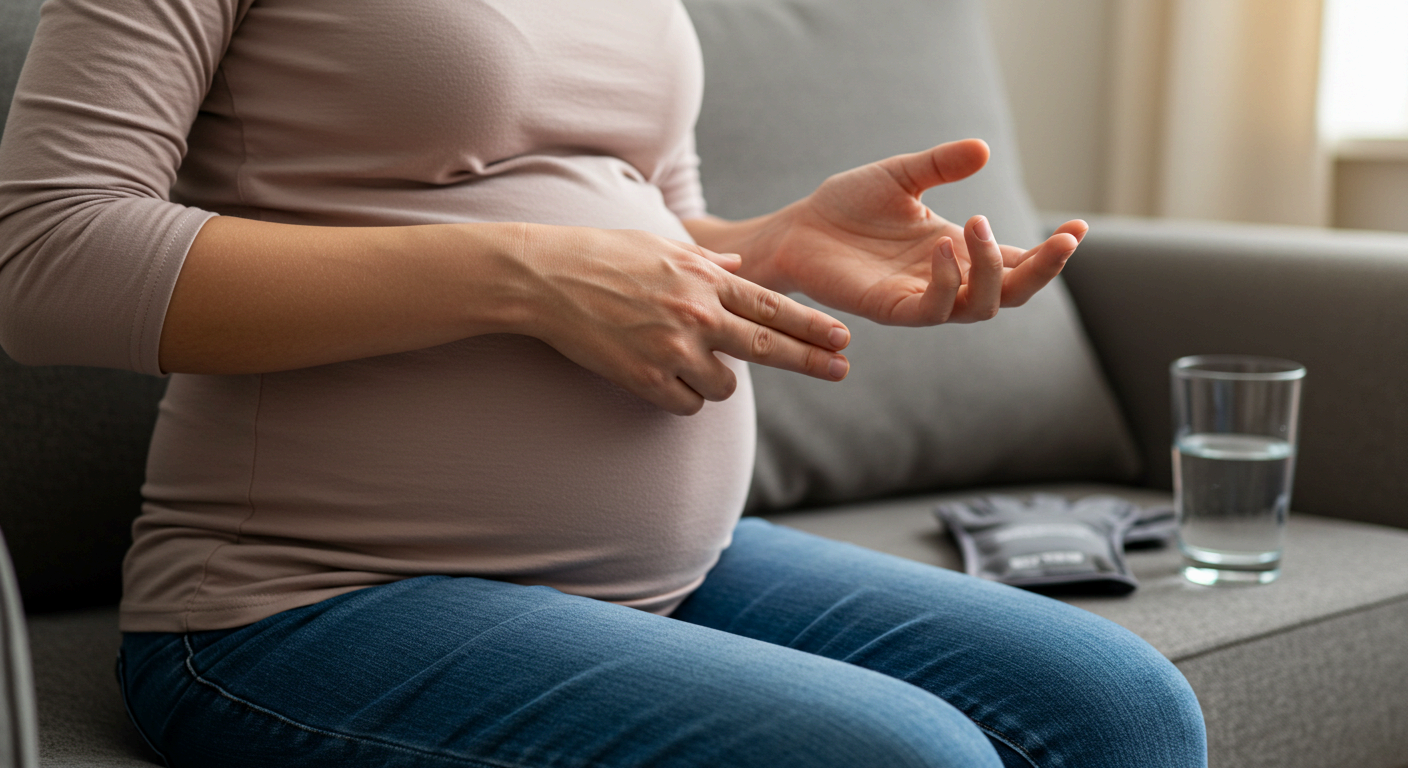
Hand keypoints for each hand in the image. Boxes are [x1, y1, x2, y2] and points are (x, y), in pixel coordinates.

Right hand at [518, 226, 850, 415]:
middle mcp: (696, 315)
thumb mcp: (660, 247)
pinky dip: (681, 397)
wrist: (545, 277)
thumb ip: (708, 262)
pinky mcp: (645, 378)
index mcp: (703, 280)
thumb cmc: (600, 255)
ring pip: (724, 386)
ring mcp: (672, 349)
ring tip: (688, 362)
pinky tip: (661, 377)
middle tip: (841, 370)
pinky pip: (686, 404)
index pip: (772, 307)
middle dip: (810, 360)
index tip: (842, 338)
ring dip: (716, 380)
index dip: (811, 326)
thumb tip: (742, 268)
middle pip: (768, 348)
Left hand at [750, 139, 1085, 325]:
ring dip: (991, 271)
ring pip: (978, 308)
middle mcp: (946, 279)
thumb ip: (940, 164)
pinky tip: (943, 249)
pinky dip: (945, 283)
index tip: (1078, 229)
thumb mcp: (901, 176)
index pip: (1017, 261)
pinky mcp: (889, 309)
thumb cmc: (848, 206)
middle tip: (1060, 241)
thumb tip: (983, 149)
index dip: (1051, 252)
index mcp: (958, 250)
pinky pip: (930, 310)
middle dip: (1042, 271)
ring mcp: (920, 297)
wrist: (799, 228)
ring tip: (975, 225)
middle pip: (1011, 293)